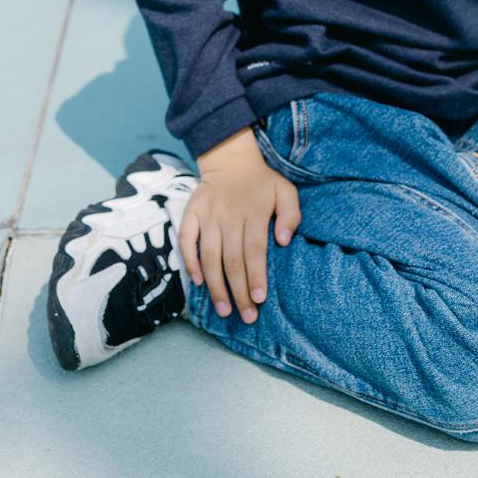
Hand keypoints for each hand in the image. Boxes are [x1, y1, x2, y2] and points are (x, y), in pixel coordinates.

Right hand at [181, 127, 301, 322]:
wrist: (230, 160)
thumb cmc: (261, 183)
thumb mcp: (285, 191)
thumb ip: (291, 214)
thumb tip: (284, 241)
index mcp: (254, 212)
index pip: (255, 250)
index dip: (256, 276)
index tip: (259, 299)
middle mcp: (229, 215)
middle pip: (232, 259)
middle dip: (238, 291)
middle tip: (245, 316)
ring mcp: (208, 215)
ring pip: (209, 256)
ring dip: (215, 285)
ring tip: (223, 309)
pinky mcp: (191, 213)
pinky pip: (186, 240)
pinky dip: (190, 262)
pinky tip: (199, 283)